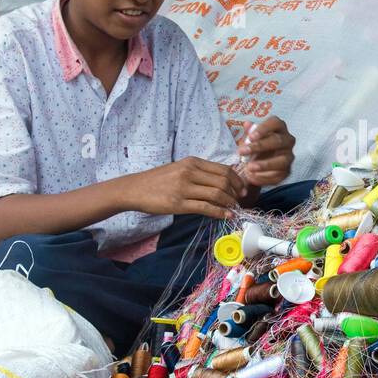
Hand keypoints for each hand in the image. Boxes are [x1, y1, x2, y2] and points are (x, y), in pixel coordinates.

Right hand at [124, 157, 247, 219]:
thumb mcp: (180, 168)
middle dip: (236, 192)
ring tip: (233, 208)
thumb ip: (199, 172)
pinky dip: (219, 212)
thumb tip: (223, 179)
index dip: (237, 180)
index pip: (223, 169)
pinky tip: (226, 215)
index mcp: (192, 162)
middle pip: (223, 181)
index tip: (242, 188)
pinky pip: (205, 208)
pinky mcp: (179, 204)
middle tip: (239, 200)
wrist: (135, 189)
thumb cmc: (159, 180)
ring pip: (217, 194)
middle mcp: (190, 172)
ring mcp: (184, 188)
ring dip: (229, 202)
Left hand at [238, 116, 294, 186]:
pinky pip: (278, 175)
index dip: (264, 129)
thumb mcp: (250, 139)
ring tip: (249, 167)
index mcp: (279, 128)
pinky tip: (252, 176)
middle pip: (277, 141)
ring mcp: (289, 157)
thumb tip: (247, 124)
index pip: (276, 123)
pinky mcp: (287, 172)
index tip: (250, 137)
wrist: (256, 165)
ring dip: (264, 164)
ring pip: (281, 160)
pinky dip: (264, 177)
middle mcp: (288, 141)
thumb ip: (249, 132)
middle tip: (243, 151)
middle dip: (259, 146)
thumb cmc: (255, 147)